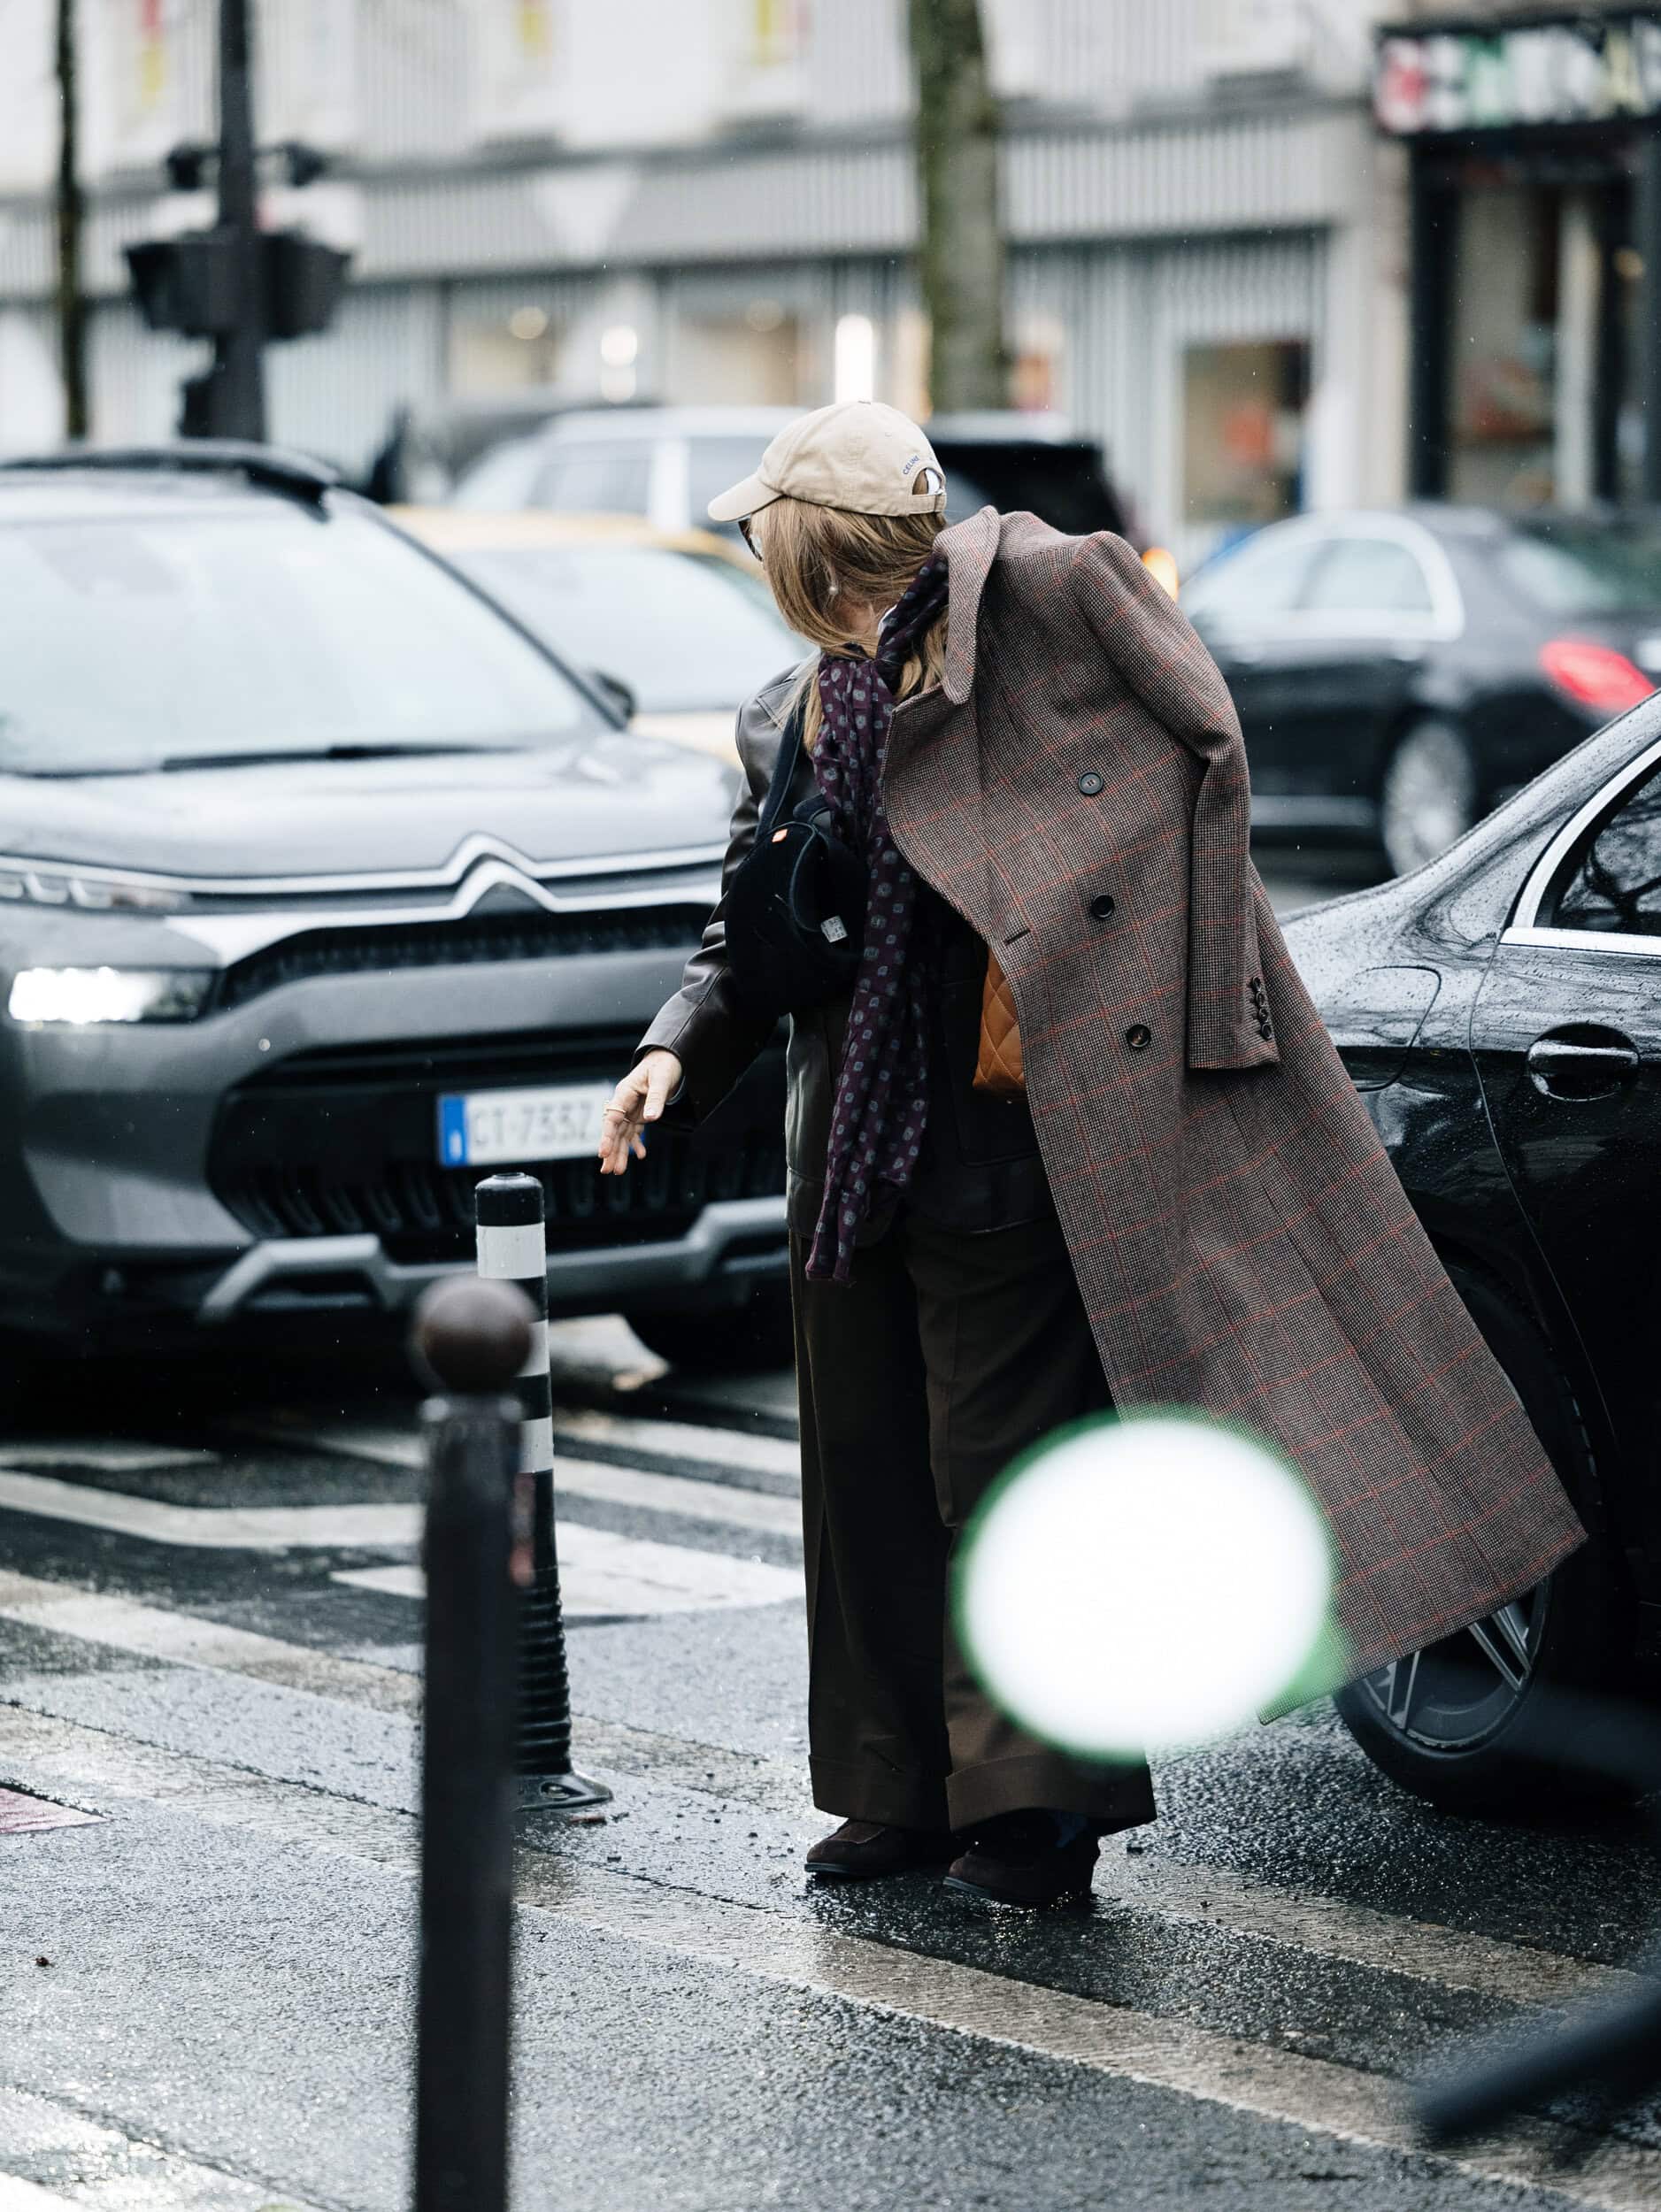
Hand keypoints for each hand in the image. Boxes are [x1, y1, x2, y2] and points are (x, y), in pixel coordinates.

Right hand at [598, 1050, 682, 1175]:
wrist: (668, 1060)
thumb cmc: (663, 1066)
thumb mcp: (661, 1080)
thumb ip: (656, 1099)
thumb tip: (649, 1119)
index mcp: (624, 1093)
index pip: (612, 1118)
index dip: (606, 1136)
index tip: (602, 1153)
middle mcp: (624, 1103)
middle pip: (614, 1130)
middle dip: (611, 1151)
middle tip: (608, 1171)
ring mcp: (631, 1109)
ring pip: (622, 1134)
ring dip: (620, 1152)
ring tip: (618, 1171)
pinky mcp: (639, 1114)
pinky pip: (634, 1132)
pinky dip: (636, 1143)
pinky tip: (640, 1155)